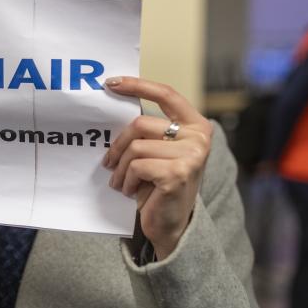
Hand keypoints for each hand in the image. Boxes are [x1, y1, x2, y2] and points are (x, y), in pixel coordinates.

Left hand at [100, 76, 212, 258]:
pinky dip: (127, 180)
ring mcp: (192, 155)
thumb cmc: (160, 185)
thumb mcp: (158, 151)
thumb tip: (114, 105)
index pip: (166, 94)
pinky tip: (131, 191)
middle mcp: (199, 137)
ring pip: (135, 146)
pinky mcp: (178, 173)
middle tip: (108, 163)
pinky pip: (137, 166)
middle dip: (118, 145)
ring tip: (120, 181)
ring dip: (120, 167)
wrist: (171, 224)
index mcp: (196, 125)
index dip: (138, 86)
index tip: (111, 82)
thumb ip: (149, 130)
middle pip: (140, 123)